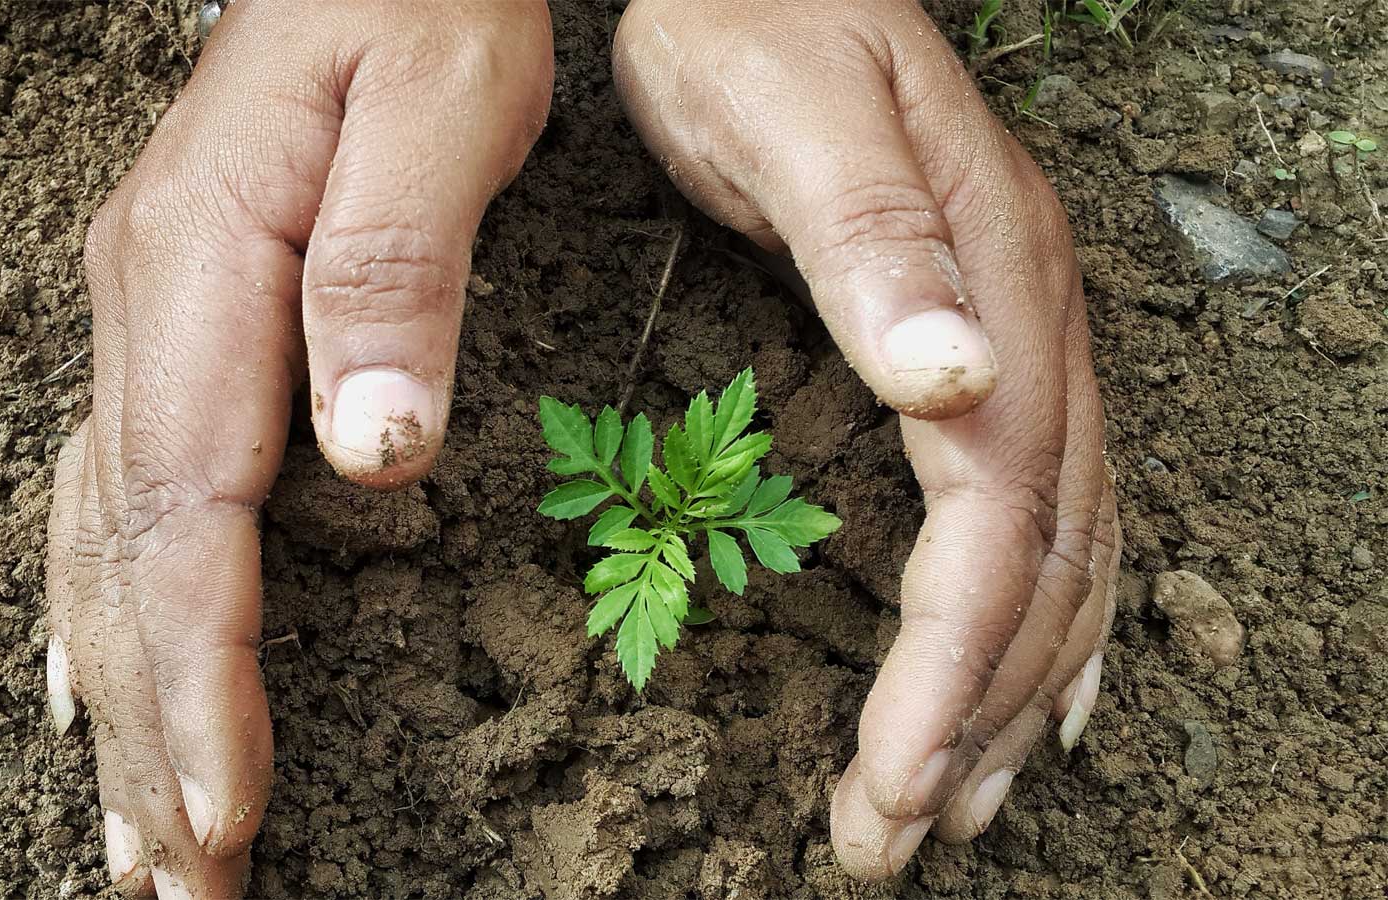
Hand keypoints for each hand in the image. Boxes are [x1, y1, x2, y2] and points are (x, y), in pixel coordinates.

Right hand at [43, 4, 551, 895]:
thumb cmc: (422, 7)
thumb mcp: (445, 108)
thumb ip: (400, 272)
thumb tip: (377, 452)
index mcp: (203, 268)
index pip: (187, 514)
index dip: (204, 676)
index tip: (226, 812)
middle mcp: (146, 309)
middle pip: (126, 560)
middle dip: (154, 736)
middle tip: (182, 890)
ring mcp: (146, 319)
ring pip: (103, 544)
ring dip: (124, 700)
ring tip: (139, 840)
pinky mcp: (176, 324)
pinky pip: (113, 494)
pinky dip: (106, 611)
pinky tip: (102, 681)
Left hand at [614, 0, 1118, 879]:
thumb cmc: (752, 24)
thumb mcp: (792, 112)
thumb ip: (871, 244)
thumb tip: (959, 387)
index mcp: (991, 289)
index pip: (996, 521)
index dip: (953, 666)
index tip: (893, 783)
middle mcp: (1025, 326)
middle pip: (1040, 559)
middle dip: (977, 714)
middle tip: (896, 835)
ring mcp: (1015, 336)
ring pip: (1055, 547)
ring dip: (1014, 687)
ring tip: (961, 799)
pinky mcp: (977, 343)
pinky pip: (1039, 503)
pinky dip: (1036, 612)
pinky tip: (1023, 678)